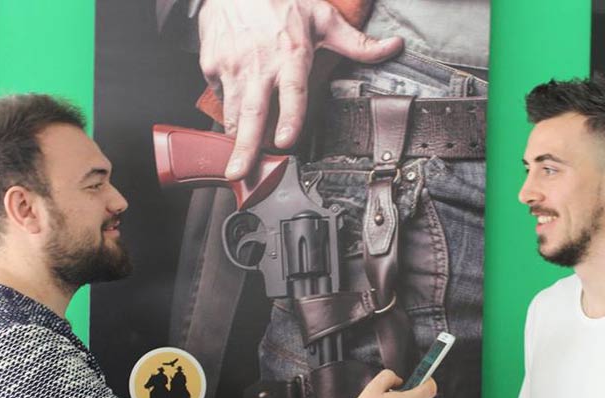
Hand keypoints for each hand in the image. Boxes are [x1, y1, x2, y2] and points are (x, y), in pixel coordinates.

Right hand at [197, 0, 403, 179]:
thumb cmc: (280, 1)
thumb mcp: (323, 18)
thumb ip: (357, 42)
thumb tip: (393, 48)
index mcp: (290, 54)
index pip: (292, 91)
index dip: (290, 118)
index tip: (284, 141)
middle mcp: (259, 64)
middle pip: (252, 114)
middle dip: (246, 148)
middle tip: (240, 173)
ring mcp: (231, 66)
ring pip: (232, 112)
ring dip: (235, 140)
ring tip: (235, 163)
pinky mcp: (211, 65)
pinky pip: (219, 96)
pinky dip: (227, 108)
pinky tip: (235, 111)